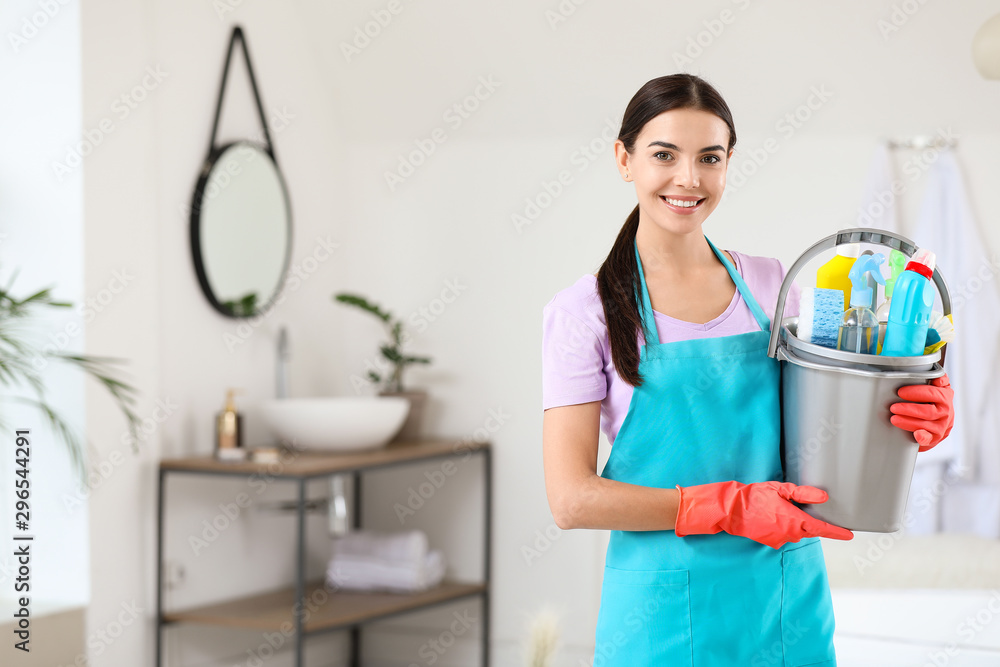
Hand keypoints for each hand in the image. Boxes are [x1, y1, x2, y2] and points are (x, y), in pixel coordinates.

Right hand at [673, 480, 853, 548]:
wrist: (730, 510)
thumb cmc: (753, 497)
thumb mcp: (779, 489)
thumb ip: (802, 494)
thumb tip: (823, 498)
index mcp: (794, 520)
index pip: (822, 529)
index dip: (837, 532)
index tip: (849, 535)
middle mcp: (789, 533)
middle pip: (809, 530)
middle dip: (810, 521)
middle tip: (799, 507)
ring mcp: (779, 539)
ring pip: (795, 532)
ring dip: (793, 522)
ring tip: (779, 508)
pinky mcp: (770, 541)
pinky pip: (783, 534)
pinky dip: (782, 526)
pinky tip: (771, 515)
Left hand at [889, 374, 953, 451]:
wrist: (937, 421)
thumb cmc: (932, 401)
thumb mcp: (937, 387)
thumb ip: (937, 379)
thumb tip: (938, 379)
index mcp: (945, 396)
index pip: (933, 393)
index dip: (916, 392)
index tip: (900, 392)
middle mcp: (946, 412)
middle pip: (928, 411)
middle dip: (909, 409)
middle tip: (893, 407)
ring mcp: (941, 426)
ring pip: (926, 424)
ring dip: (908, 422)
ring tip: (894, 419)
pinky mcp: (935, 437)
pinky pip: (929, 438)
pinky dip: (923, 437)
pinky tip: (916, 434)